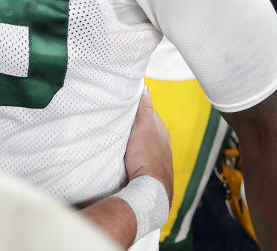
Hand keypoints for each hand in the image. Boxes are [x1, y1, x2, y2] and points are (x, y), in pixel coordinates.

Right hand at [124, 88, 172, 206]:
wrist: (148, 189)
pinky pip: (135, 155)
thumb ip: (145, 107)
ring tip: (115, 136)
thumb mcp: (144, 126)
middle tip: (116, 119)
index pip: (147, 111)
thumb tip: (145, 88)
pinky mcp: (145, 169)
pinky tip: (120, 154)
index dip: (135, 107)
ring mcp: (153, 157)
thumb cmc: (147, 156)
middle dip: (131, 123)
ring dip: (128, 139)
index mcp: (161, 130)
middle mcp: (160, 143)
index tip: (122, 104)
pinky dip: (128, 152)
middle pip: (142, 127)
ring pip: (138, 141)